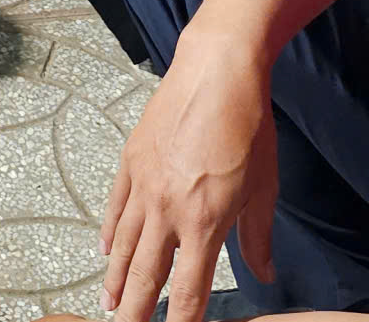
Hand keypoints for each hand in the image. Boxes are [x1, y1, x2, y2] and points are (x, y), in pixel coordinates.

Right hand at [101, 42, 278, 321]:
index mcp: (205, 221)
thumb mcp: (264, 187)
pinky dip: (108, 234)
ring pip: (122, 245)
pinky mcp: (131, 162)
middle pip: (145, 275)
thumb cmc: (247, 126)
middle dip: (135, 311)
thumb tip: (263, 273)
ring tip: (110, 305)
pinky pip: (115, 207)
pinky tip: (105, 252)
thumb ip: (257, 237)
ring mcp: (144, 185)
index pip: (190, 288)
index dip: (183, 320)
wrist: (217, 71)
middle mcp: (168, 209)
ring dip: (115, 279)